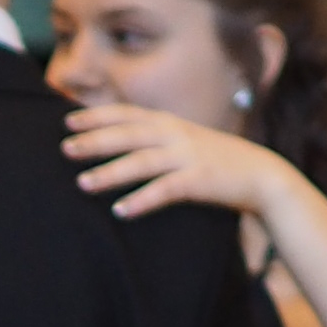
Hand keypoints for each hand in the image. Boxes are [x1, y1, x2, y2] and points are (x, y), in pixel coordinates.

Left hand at [64, 98, 281, 223]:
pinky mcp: (200, 180)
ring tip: (83, 183)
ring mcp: (188, 156)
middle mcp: (176, 135)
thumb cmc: (216, 160)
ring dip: (111, 173)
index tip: (68, 121)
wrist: (261, 174)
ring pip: (142, 162)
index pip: (127, 115)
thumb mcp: (184, 142)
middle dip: (95, 140)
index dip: (97, 116)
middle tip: (65, 148)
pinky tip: (120, 211)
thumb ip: (156, 139)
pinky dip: (142, 200)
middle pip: (128, 135)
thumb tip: (120, 143)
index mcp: (170, 123)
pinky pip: (165, 190)